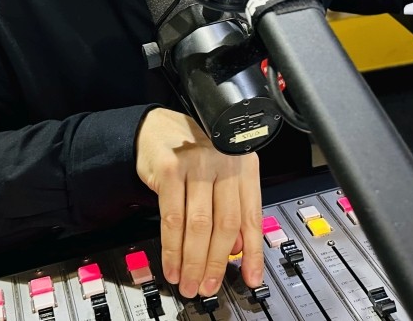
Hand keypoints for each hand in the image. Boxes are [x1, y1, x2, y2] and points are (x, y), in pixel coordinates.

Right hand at [135, 108, 263, 297]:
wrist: (159, 126)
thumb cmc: (193, 154)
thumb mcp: (221, 177)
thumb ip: (232, 209)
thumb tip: (237, 250)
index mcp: (244, 167)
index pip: (252, 217)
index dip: (253, 253)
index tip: (251, 278)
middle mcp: (224, 164)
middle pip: (226, 224)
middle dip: (217, 263)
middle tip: (209, 286)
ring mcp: (198, 165)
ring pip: (199, 225)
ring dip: (194, 261)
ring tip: (189, 283)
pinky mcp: (171, 170)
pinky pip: (172, 218)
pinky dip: (172, 248)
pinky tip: (172, 264)